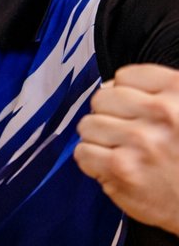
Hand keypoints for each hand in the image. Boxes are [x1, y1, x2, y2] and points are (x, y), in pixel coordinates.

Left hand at [74, 64, 178, 233]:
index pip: (126, 75)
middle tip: (123, 130)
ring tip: (120, 149)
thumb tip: (115, 85)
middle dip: (108, 114)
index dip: (124, 91)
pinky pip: (83, 152)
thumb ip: (161, 93)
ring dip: (99, 139)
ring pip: (88, 125)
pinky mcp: (121, 169)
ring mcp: (140, 141)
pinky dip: (93, 160)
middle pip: (102, 98)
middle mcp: (161, 113)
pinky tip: (113, 165)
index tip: (130, 105)